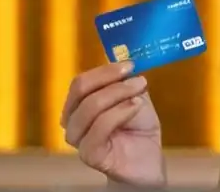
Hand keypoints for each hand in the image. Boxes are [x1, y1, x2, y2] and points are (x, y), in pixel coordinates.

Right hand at [61, 62, 165, 186]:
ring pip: (91, 106)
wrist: (147, 159)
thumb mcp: (133, 96)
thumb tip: (125, 60)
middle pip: (81, 90)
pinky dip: (120, 112)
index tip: (130, 64)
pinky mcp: (89, 154)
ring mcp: (78, 139)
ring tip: (139, 94)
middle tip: (137, 79)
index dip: (105, 70)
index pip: (81, 82)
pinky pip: (99, 127)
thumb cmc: (137, 127)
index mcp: (78, 104)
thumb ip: (126, 80)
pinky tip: (135, 107)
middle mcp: (72, 120)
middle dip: (111, 79)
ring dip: (118, 94)